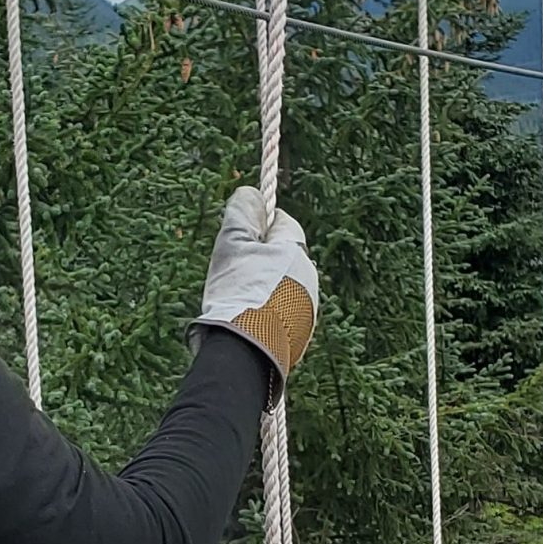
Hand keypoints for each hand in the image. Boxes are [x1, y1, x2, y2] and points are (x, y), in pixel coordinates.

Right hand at [192, 185, 318, 393]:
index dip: (258, 226)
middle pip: (282, 255)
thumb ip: (242, 213)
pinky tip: (249, 320)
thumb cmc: (238, 291)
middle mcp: (310, 276)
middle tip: (233, 272)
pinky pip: (284, 311)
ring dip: (265, 287)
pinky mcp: (302, 333)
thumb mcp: (232, 243)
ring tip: (239, 301)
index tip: (239, 238)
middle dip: (260, 259)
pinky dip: (268, 311)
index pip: (281, 222)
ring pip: (284, 284)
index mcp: (295, 250)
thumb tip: (251, 193)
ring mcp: (308, 306)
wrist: (247, 350)